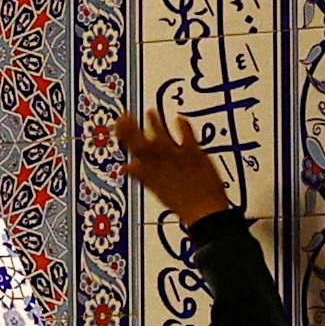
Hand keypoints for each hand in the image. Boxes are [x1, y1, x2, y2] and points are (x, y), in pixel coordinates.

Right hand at [113, 108, 233, 230]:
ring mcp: (176, 158)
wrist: (205, 214)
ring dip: (154, 123)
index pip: (132, 151)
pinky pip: (187, 136)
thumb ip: (143, 175)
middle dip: (131, 128)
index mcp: (150, 173)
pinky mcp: (194, 154)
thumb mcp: (158, 190)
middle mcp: (160, 165)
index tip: (119, 122)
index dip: (123, 135)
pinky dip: (182, 126)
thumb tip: (126, 168)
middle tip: (124, 115)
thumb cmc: (183, 204)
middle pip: (141, 143)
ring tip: (150, 111)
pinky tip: (179, 118)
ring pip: (161, 136)